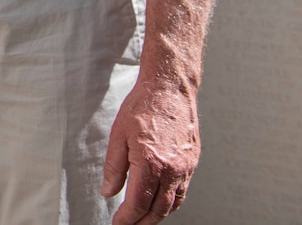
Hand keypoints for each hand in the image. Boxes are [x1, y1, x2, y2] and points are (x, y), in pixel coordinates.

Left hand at [102, 80, 199, 222]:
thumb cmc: (142, 107)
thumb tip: (109, 192)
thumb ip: (114, 167)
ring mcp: (185, 167)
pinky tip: (160, 203)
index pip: (138, 202)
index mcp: (151, 162)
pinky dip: (171, 202)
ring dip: (158, 215)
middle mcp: (172, 169)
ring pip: (173, 203)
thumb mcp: (118, 135)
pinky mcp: (192, 162)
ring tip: (142, 219)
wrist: (169, 90)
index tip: (118, 224)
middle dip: (142, 222)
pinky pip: (183, 191)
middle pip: (158, 209)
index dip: (127, 218)